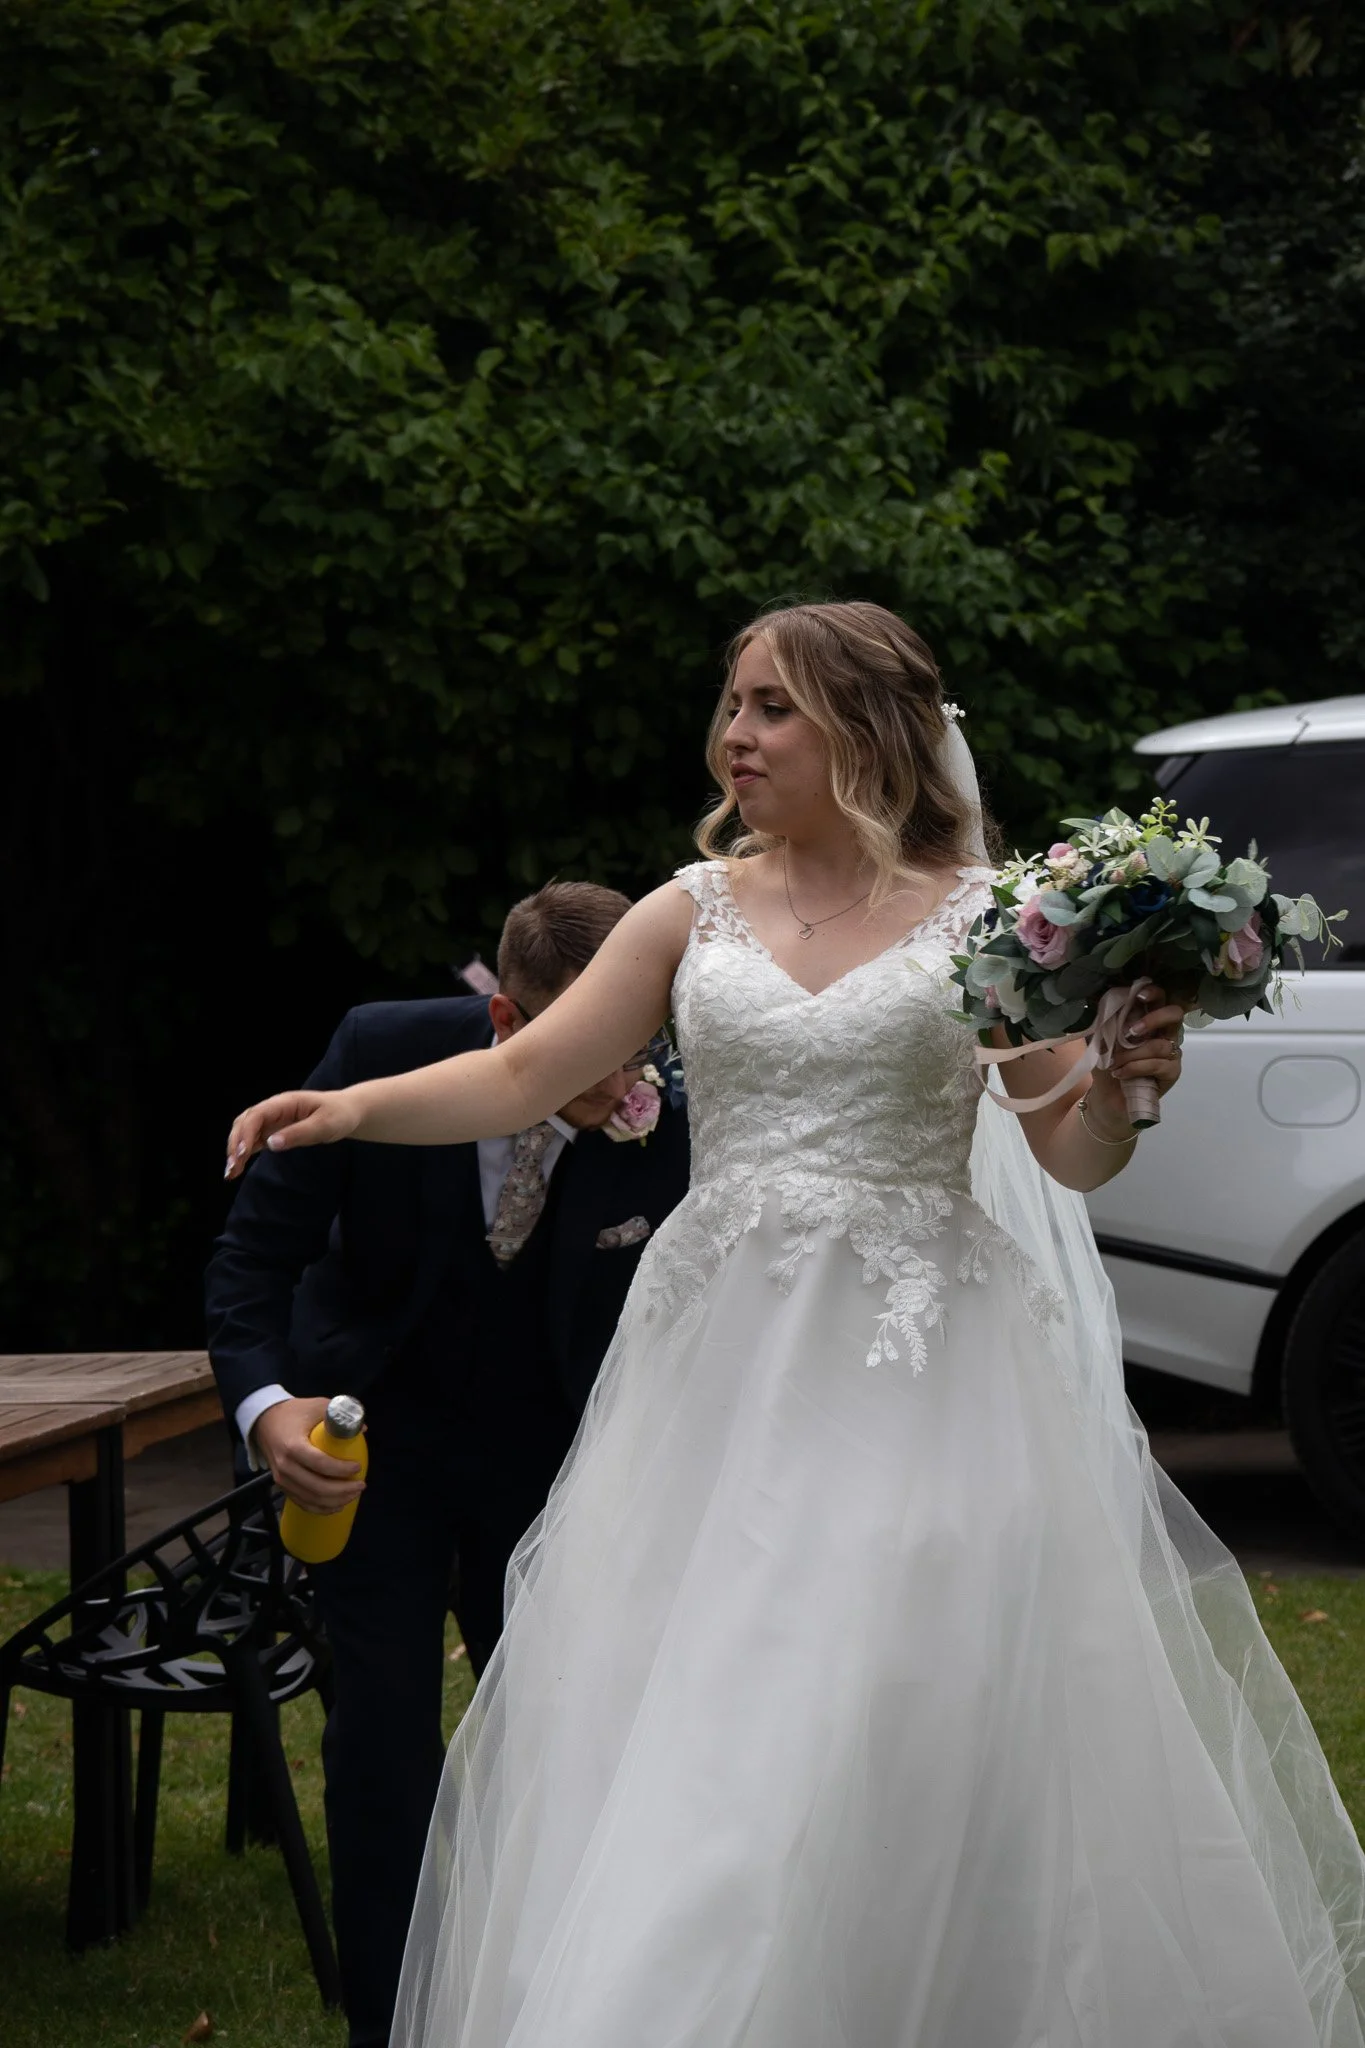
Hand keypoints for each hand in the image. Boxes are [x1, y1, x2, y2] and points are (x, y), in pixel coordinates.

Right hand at [224, 1088, 360, 1178]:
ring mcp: (272, 1120)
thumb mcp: (324, 1125)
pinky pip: (253, 1141)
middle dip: (234, 1145)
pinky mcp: (273, 1131)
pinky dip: (243, 1153)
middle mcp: (273, 1109)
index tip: (241, 1154)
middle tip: (232, 1168)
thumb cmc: (338, 1115)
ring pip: (244, 1132)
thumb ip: (299, 1134)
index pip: (256, 1115)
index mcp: (284, 1103)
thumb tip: (271, 1144)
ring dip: (235, 1151)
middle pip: (244, 1123)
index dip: (245, 1134)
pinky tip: (237, 1169)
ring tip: (230, 1173)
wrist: (346, 1112)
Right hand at [253, 1396, 365, 1513]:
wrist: (264, 1421)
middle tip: (361, 1485)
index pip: (320, 1464)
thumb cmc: (293, 1413)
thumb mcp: (316, 1406)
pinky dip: (321, 1508)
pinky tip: (337, 1505)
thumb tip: (363, 1429)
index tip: (357, 1466)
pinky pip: (303, 1503)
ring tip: (353, 1494)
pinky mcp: (282, 1486)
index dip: (341, 1469)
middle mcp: (286, 1467)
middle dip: (343, 1490)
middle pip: (318, 1487)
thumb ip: (339, 1415)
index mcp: (293, 1446)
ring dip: (335, 1501)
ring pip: (312, 1499)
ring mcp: (282, 1479)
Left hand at [1086, 984, 1186, 1135]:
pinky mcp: (1172, 1072)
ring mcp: (1171, 1053)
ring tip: (1113, 1063)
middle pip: (1175, 1014)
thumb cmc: (1106, 1066)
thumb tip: (1100, 998)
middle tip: (1132, 1030)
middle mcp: (1164, 1033)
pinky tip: (1120, 1073)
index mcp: (1148, 1020)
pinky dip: (1135, 1068)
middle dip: (1154, 1018)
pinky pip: (1158, 1065)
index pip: (1160, 999)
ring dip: (1132, 1054)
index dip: (1153, 993)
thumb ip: (1103, 1020)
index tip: (1139, 995)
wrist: (1107, 1099)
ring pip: (1159, 1045)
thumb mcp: (1099, 1040)